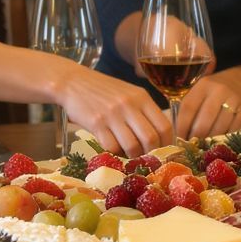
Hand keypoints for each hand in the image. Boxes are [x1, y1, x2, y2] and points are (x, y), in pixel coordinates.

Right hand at [57, 65, 172, 156]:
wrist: (73, 82)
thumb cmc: (103, 90)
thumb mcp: (129, 93)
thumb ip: (143, 111)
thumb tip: (158, 138)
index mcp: (142, 97)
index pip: (164, 125)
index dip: (167, 143)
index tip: (164, 152)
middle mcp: (130, 105)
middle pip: (151, 138)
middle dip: (151, 154)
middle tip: (147, 159)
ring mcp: (113, 114)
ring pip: (132, 146)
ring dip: (133, 157)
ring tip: (130, 157)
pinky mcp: (96, 124)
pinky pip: (112, 147)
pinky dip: (115, 154)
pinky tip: (114, 151)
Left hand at [176, 67, 240, 139]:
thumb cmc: (216, 90)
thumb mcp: (202, 90)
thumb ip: (191, 106)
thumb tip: (178, 132)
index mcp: (203, 85)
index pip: (188, 107)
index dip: (182, 125)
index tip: (179, 138)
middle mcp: (219, 90)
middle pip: (204, 119)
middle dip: (196, 136)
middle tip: (192, 145)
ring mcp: (234, 99)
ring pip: (220, 126)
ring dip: (210, 139)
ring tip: (204, 146)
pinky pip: (234, 129)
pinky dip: (225, 137)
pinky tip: (219, 140)